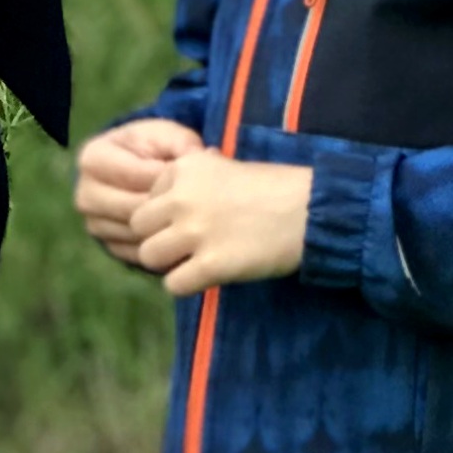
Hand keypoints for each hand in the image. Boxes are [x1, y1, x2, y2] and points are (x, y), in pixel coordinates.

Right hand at [74, 117, 202, 251]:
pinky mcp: (106, 245)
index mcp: (93, 159)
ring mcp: (93, 223)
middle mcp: (85, 194)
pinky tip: (177, 233)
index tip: (188, 175)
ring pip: (135, 234)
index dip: (166, 176)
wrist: (135, 168)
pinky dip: (160, 245)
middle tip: (193, 202)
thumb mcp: (166, 134)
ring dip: (165, 228)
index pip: (134, 174)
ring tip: (187, 215)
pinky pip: (136, 253)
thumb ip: (182, 142)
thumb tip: (201, 158)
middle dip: (166, 206)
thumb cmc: (151, 148)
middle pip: (132, 209)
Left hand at [120, 150, 312, 296]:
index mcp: (186, 168)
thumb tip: (173, 187)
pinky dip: (187, 285)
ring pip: (149, 256)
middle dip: (159, 237)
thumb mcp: (229, 167)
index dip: (166, 212)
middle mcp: (182, 196)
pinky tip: (209, 277)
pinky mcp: (211, 265)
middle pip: (139, 227)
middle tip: (187, 246)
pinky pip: (173, 285)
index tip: (195, 216)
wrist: (313, 210)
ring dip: (169, 263)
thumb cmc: (278, 188)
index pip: (148, 197)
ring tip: (196, 262)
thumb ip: (197, 176)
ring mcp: (194, 231)